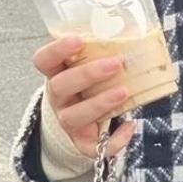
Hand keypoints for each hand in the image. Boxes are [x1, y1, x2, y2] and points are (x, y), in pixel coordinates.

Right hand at [32, 34, 135, 160]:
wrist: (84, 121)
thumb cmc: (91, 84)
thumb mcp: (90, 66)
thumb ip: (103, 52)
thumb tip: (139, 34)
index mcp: (57, 73)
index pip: (44, 60)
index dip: (56, 50)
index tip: (78, 40)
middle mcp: (58, 97)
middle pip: (60, 86)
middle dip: (87, 74)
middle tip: (116, 63)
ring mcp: (67, 121)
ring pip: (74, 116)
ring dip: (100, 103)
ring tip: (124, 92)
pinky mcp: (81, 142)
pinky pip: (92, 147)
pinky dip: (113, 139)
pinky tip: (129, 125)